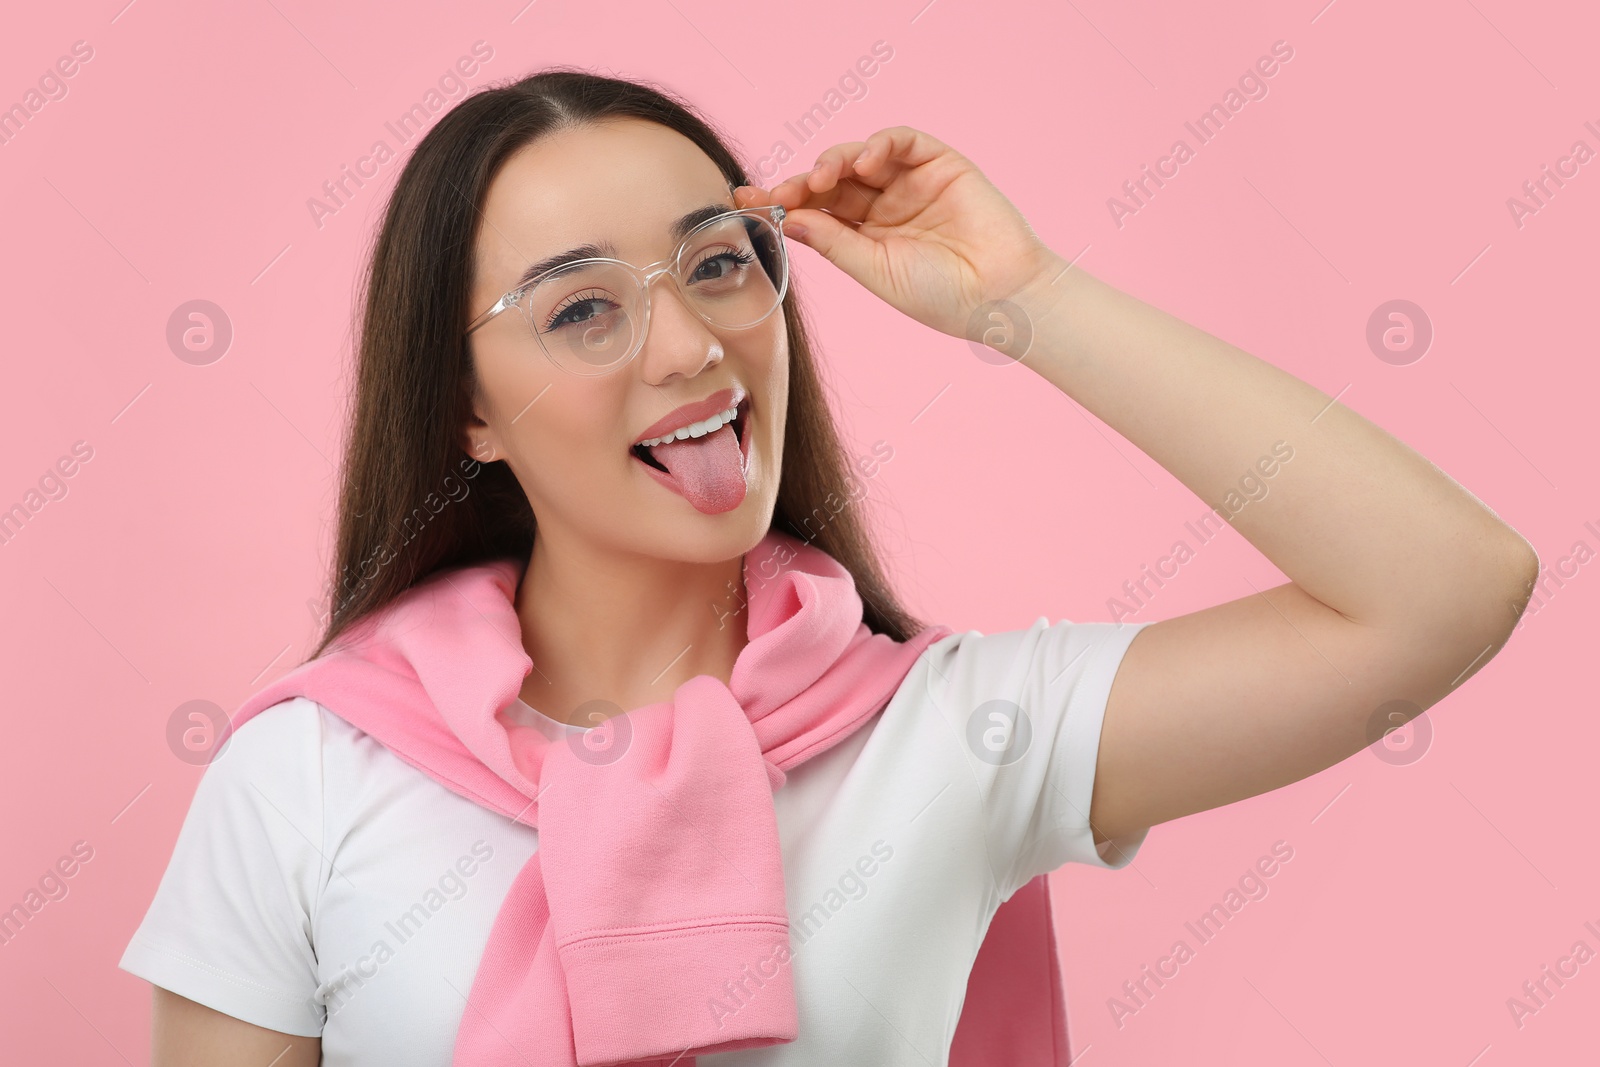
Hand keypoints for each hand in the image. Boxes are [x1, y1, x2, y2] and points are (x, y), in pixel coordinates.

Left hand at [734, 126, 1064, 343]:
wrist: (998, 295)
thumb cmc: (941, 296)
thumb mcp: (875, 271)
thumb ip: (834, 242)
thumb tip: (788, 219)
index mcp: (866, 236)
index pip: (816, 210)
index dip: (781, 200)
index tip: (745, 196)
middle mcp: (885, 206)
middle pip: (832, 181)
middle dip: (802, 182)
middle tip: (781, 192)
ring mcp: (911, 182)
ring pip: (860, 156)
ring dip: (834, 161)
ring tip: (822, 179)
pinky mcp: (940, 163)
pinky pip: (901, 140)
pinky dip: (878, 143)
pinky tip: (864, 162)